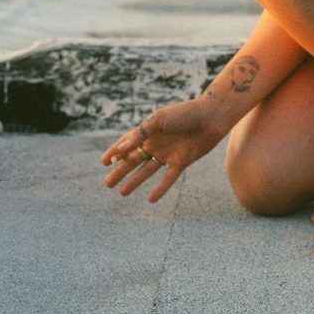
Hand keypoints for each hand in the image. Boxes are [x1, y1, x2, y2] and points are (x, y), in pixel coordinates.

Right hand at [100, 97, 229, 202]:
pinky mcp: (181, 162)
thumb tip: (120, 149)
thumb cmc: (184, 113)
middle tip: (107, 184)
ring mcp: (168, 153)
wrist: (210, 117)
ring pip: (147, 171)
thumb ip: (139, 135)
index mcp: (149, 130)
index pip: (127, 143)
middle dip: (120, 171)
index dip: (115, 152)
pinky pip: (168, 178)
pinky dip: (160, 189)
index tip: (103, 162)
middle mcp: (157, 143)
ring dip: (135, 181)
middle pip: (134, 160)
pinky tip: (150, 200)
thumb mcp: (158, 120)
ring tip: (122, 193)